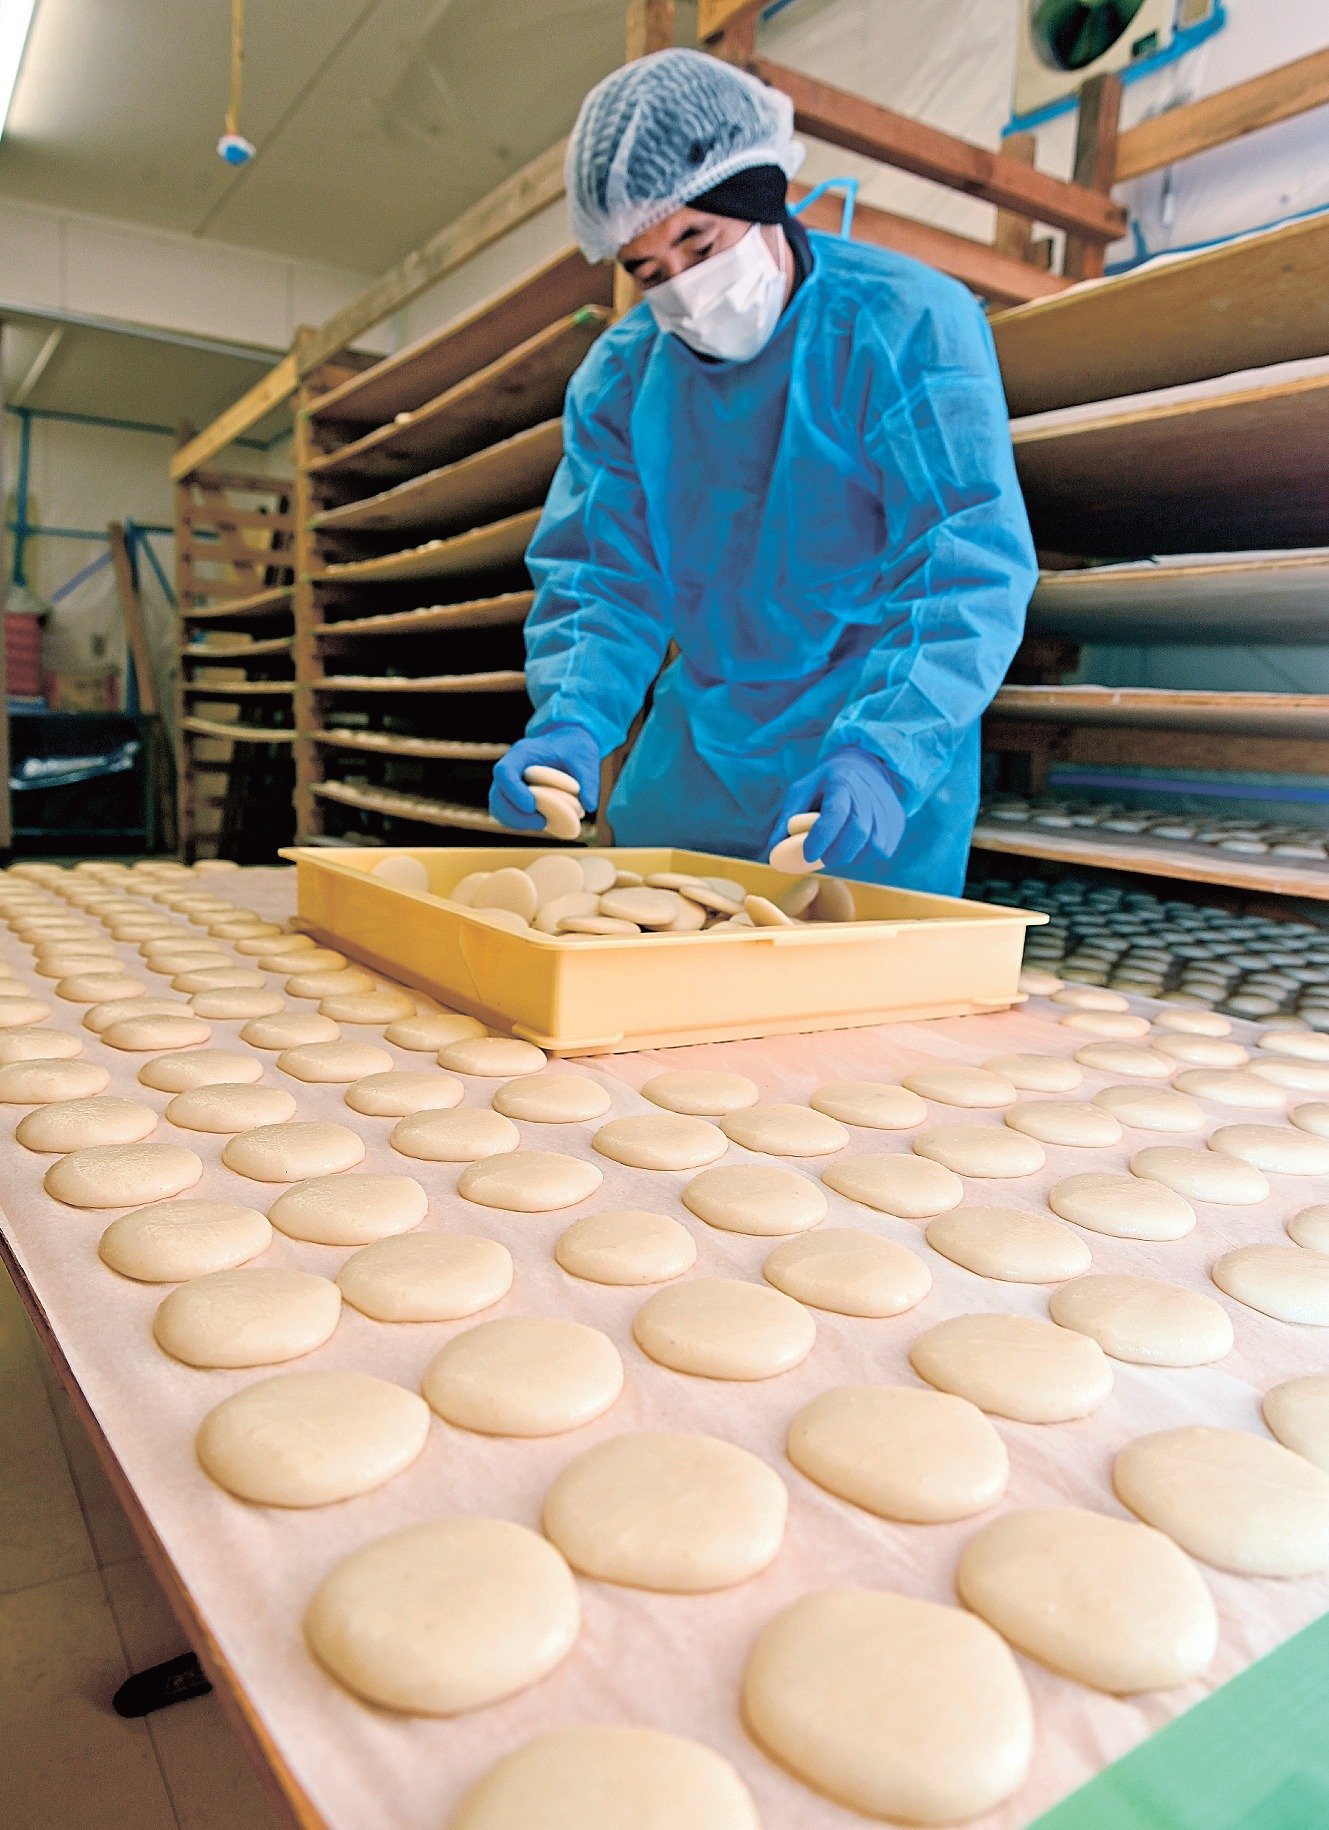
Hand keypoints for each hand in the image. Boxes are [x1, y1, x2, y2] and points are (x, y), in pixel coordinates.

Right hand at [489, 721, 600, 831]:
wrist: (567, 742)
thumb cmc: (574, 748)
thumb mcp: (585, 759)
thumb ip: (588, 781)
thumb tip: (589, 806)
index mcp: (523, 753)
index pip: (505, 772)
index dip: (514, 792)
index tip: (532, 807)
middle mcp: (511, 766)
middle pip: (497, 794)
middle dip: (515, 814)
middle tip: (542, 823)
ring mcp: (509, 781)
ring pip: (497, 806)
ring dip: (515, 821)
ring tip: (542, 824)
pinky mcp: (513, 794)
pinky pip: (505, 812)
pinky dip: (518, 821)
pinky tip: (539, 822)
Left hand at [773, 748, 906, 876]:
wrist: (866, 767)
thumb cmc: (827, 782)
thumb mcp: (802, 790)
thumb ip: (786, 821)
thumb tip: (771, 853)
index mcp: (842, 782)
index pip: (835, 814)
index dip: (822, 837)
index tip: (809, 854)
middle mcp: (869, 796)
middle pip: (857, 833)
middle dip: (836, 853)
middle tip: (820, 858)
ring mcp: (886, 811)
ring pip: (871, 847)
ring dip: (849, 856)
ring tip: (835, 849)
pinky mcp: (896, 824)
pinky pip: (881, 851)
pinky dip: (863, 856)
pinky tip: (852, 846)